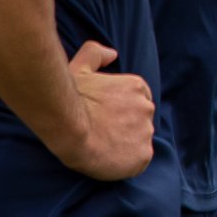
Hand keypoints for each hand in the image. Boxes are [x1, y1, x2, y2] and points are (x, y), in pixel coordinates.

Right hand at [54, 41, 155, 179]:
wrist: (70, 126)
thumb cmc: (72, 98)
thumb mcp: (80, 67)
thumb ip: (95, 54)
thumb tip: (112, 53)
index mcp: (138, 88)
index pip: (136, 102)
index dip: (120, 112)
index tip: (104, 118)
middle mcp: (147, 108)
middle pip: (139, 122)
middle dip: (124, 128)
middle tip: (100, 133)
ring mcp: (146, 132)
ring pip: (138, 142)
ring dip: (124, 145)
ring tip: (101, 147)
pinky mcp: (142, 155)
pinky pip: (137, 162)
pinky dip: (125, 164)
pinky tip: (107, 160)